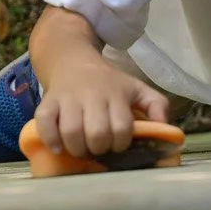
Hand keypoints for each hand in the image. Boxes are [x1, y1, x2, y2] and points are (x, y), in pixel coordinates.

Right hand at [35, 63, 170, 157]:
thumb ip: (156, 105)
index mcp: (116, 94)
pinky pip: (44, 123)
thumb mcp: (136, 88)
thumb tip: (166, 128)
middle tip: (98, 148)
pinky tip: (59, 147)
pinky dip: (50, 139)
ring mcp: (67, 98)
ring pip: (71, 131)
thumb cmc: (108, 82)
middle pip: (97, 132)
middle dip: (99, 148)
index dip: (121, 143)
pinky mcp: (47, 101)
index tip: (117, 145)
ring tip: (81, 149)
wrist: (73, 60)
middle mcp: (92, 95)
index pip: (122, 127)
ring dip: (77, 149)